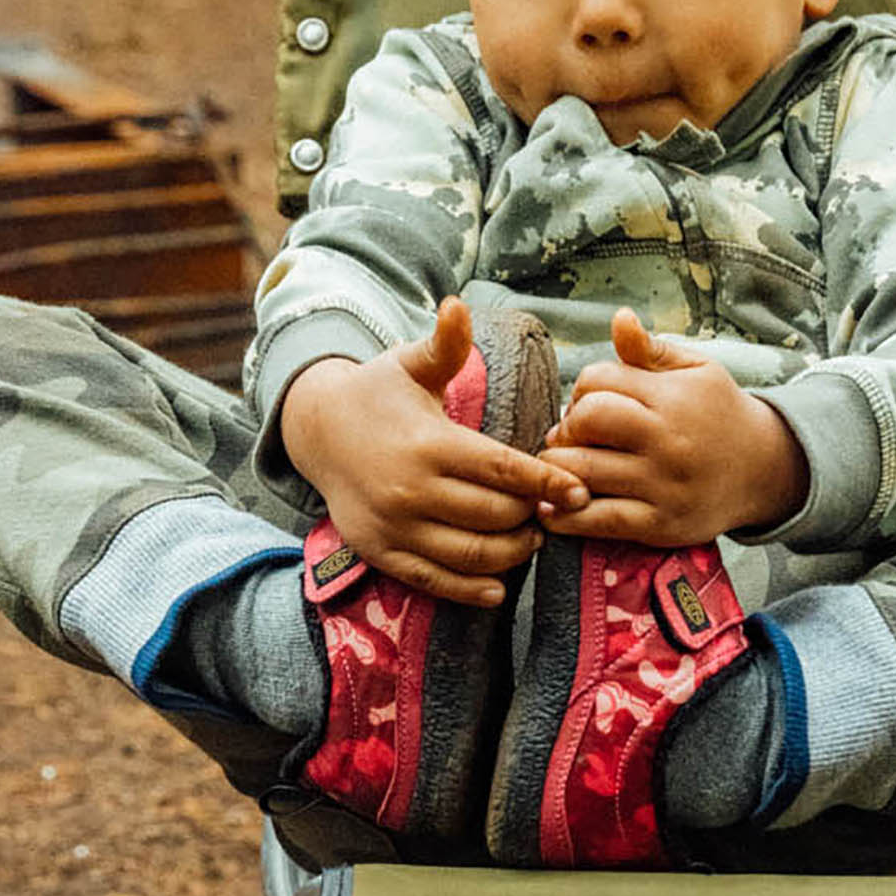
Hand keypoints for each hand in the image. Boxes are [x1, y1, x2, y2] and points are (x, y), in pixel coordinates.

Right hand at [279, 298, 587, 605]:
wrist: (317, 431)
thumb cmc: (378, 393)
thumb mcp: (410, 365)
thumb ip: (444, 344)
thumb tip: (459, 306)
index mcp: (428, 444)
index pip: (501, 469)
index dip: (545, 482)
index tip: (578, 491)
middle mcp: (410, 490)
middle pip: (493, 516)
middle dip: (532, 517)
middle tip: (554, 512)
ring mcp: (394, 527)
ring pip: (470, 554)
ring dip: (511, 554)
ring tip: (531, 539)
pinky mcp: (381, 552)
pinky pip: (433, 580)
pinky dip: (470, 589)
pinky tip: (499, 585)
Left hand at [536, 309, 808, 545]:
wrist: (764, 471)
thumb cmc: (719, 413)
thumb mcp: (697, 371)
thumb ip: (651, 349)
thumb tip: (619, 318)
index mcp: (673, 396)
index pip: (597, 380)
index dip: (581, 388)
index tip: (588, 402)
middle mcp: (668, 440)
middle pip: (586, 421)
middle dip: (568, 425)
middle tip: (574, 434)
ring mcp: (663, 485)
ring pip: (582, 471)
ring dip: (558, 468)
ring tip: (565, 465)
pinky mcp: (659, 524)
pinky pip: (598, 520)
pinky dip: (565, 517)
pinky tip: (556, 508)